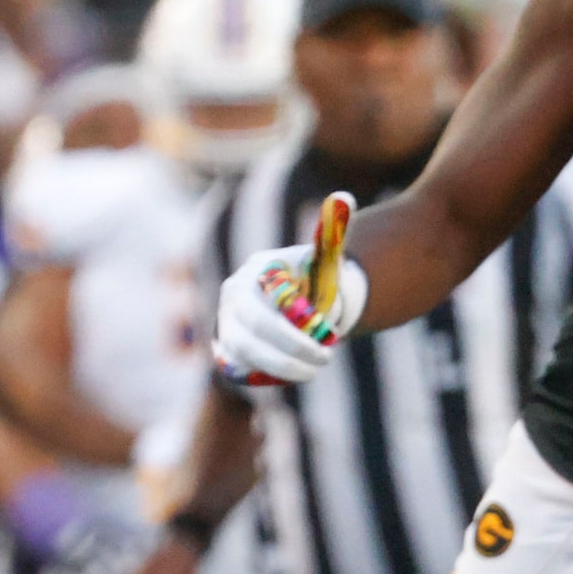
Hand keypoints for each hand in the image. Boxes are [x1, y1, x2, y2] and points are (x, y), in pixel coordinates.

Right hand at [214, 243, 367, 387]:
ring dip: (282, 368)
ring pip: (244, 355)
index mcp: (255, 272)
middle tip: (325, 360)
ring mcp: (226, 323)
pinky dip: (270, 376)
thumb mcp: (326, 258)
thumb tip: (346, 197)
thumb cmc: (316, 280)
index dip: (297, 328)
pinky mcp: (229, 349)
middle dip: (291, 353)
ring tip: (313, 370)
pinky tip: (296, 372)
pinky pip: (242, 369)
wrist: (302, 299)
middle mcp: (233, 297)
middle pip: (250, 335)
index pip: (267, 305)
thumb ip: (334, 234)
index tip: (330, 338)